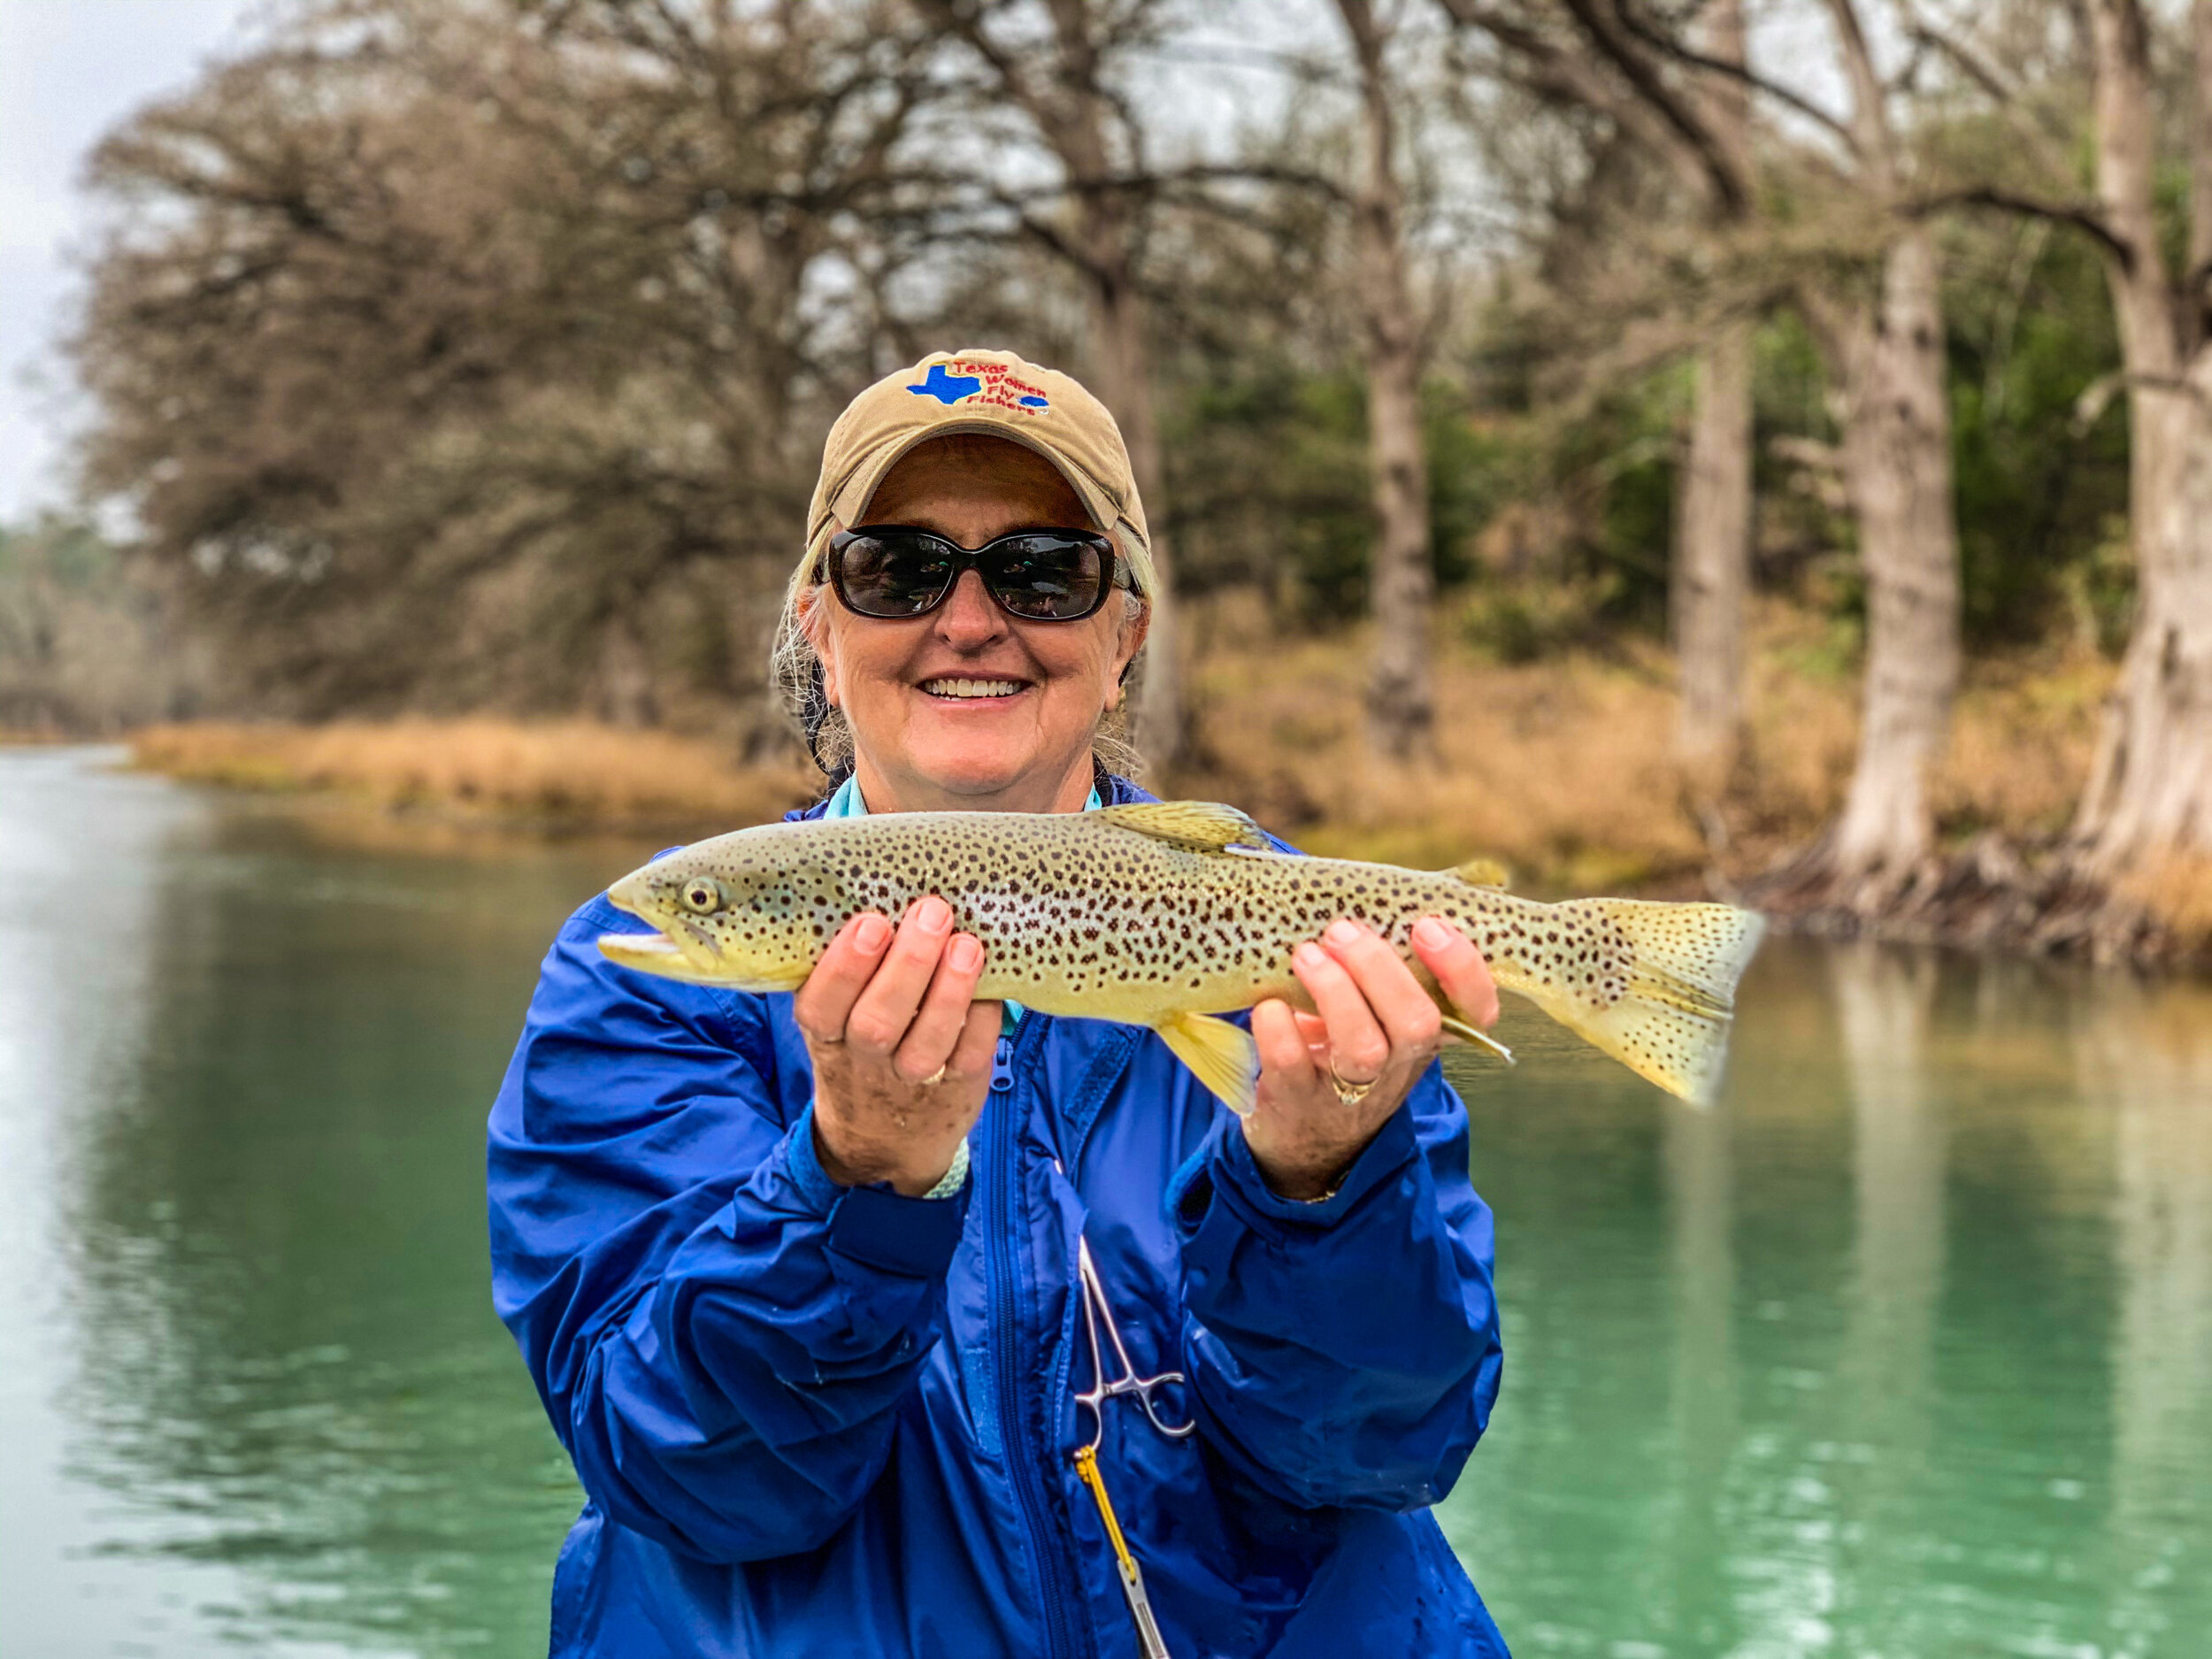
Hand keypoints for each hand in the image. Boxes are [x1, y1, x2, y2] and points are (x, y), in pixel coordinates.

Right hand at [793, 896, 1000, 1196]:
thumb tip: (882, 887)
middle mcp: (864, 1063)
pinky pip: (972, 1055)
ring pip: (928, 1043)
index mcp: (826, 1036)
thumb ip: (850, 973)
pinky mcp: (958, 1089)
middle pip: (878, 1022)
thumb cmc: (860, 1051)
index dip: (844, 966)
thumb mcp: (835, 1021)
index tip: (871, 922)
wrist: (881, 1140)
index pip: (820, 1006)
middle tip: (932, 912)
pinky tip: (993, 983)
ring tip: (967, 944)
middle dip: (908, 965)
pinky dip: (984, 1019)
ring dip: (950, 991)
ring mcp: (912, 1082)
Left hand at [1244, 917, 1499, 1200]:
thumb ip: (1388, 965)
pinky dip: (1278, 1028)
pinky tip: (1268, 1004)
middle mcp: (1399, 1067)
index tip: (1428, 926)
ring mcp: (1350, 1091)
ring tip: (1306, 954)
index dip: (1462, 969)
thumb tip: (1378, 892)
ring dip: (1334, 992)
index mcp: (1428, 1036)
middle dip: (1380, 968)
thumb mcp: (1379, 1013)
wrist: (1303, 1134)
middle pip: (1417, 1023)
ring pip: (1363, 1048)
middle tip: (1341, 931)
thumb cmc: (1343, 1046)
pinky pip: (1293, 1065)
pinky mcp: (1298, 1102)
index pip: (1477, 1011)